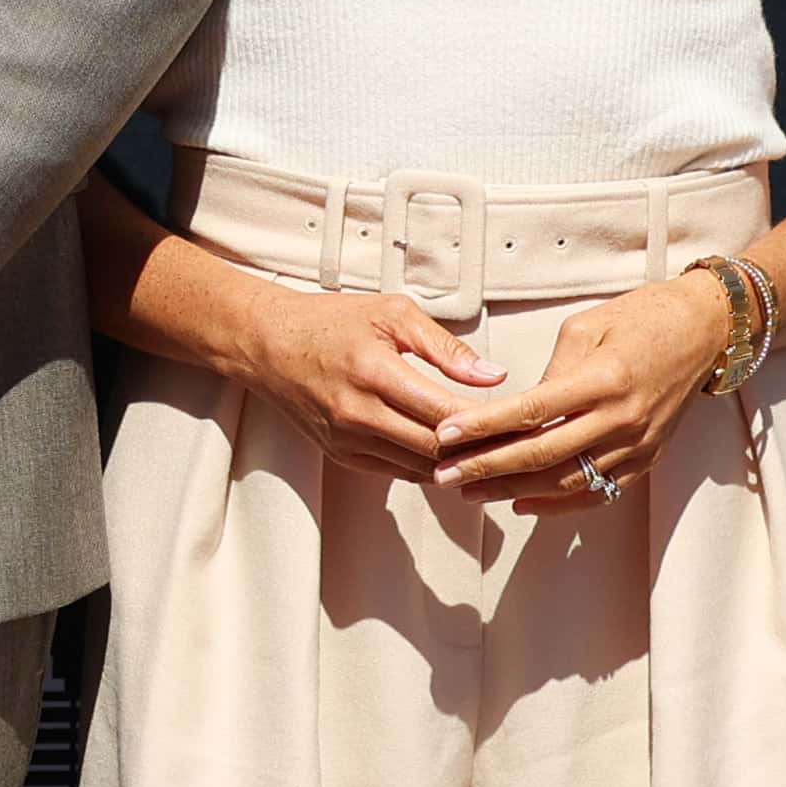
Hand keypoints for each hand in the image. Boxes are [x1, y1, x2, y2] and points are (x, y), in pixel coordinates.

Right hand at [219, 286, 504, 477]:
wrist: (266, 344)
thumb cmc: (330, 322)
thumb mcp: (391, 314)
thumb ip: (445, 347)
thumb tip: (494, 376)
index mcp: (374, 372)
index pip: (447, 413)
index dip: (489, 422)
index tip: (519, 419)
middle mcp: (358, 413)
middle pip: (438, 449)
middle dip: (480, 449)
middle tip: (516, 441)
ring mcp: (347, 439)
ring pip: (421, 467)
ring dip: (457, 463)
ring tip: (491, 451)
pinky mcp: (342, 454)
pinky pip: (398, 472)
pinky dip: (428, 466)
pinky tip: (450, 454)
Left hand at [435, 275, 723, 507]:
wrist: (704, 330)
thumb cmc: (639, 318)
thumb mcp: (584, 329)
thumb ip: (550, 373)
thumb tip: (516, 412)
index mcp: (602, 380)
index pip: (531, 411)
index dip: (483, 427)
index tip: (444, 435)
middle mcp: (621, 418)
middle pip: (543, 455)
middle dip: (487, 468)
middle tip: (443, 475)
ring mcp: (638, 444)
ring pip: (567, 481)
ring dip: (514, 491)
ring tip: (469, 491)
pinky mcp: (647, 458)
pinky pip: (598, 492)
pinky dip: (558, 504)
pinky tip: (521, 504)